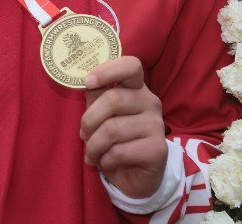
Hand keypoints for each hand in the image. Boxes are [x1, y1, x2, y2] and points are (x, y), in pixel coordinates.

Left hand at [80, 56, 167, 199]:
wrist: (136, 175)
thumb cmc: (115, 139)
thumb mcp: (102, 115)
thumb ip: (95, 97)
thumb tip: (85, 83)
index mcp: (137, 88)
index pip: (131, 66)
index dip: (108, 70)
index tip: (88, 82)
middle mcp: (151, 102)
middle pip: (113, 99)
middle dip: (89, 121)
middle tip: (83, 135)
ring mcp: (157, 125)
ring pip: (112, 129)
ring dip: (94, 146)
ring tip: (92, 154)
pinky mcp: (158, 149)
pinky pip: (119, 152)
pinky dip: (105, 160)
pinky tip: (107, 163)